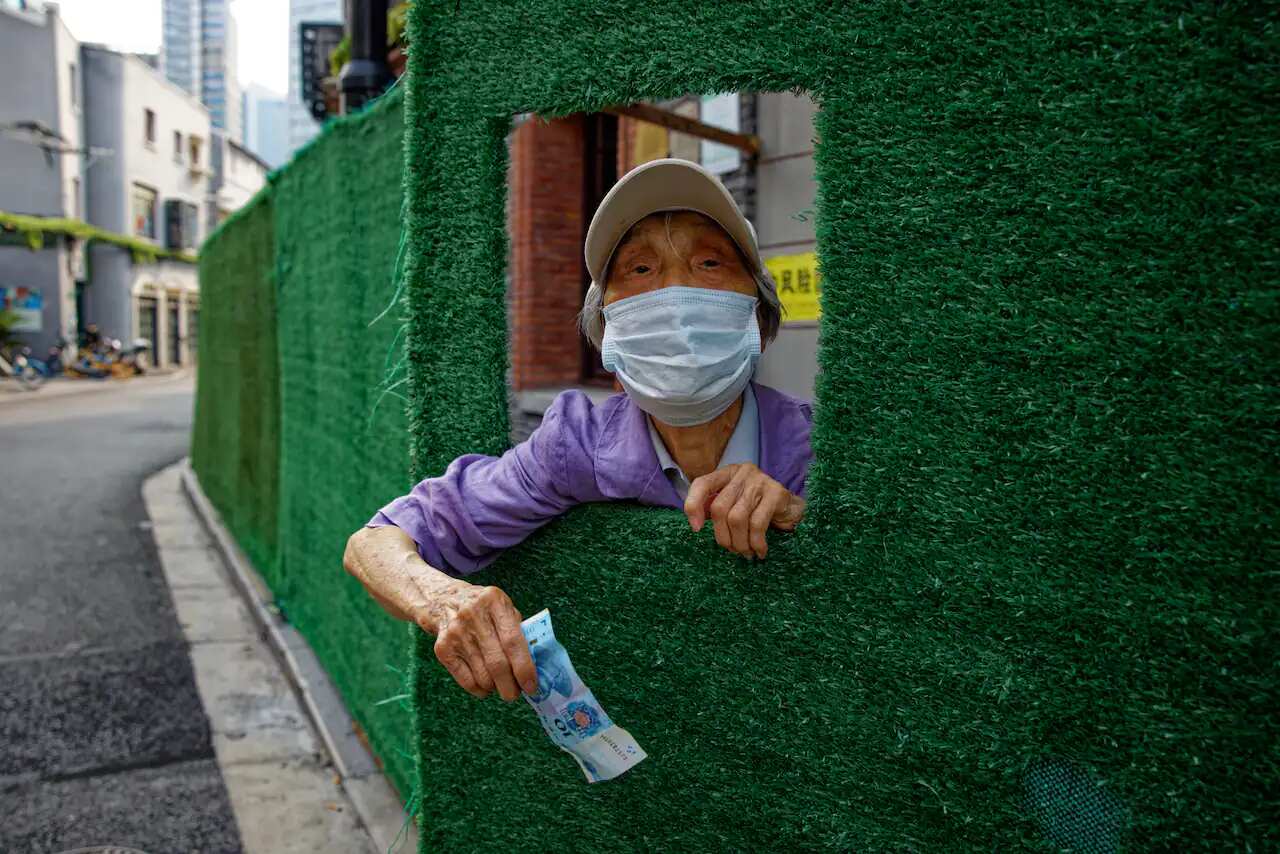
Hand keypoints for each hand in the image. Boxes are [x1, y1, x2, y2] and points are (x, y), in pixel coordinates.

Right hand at [429, 582, 538, 700]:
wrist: (445, 601)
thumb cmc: (485, 609)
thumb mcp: (504, 607)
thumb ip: (520, 631)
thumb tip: (535, 667)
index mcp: (494, 601)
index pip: (513, 641)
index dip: (524, 668)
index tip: (532, 686)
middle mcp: (473, 615)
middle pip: (497, 663)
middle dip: (510, 687)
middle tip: (516, 694)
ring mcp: (455, 633)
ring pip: (482, 676)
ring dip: (496, 688)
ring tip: (501, 684)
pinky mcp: (442, 649)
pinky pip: (466, 681)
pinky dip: (480, 690)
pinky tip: (485, 684)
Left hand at [684, 463, 804, 558]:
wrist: (792, 509)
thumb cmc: (757, 508)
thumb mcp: (733, 504)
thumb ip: (714, 508)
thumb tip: (696, 523)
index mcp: (727, 473)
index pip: (702, 484)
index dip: (694, 505)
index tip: (696, 529)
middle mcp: (742, 473)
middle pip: (719, 507)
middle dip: (723, 536)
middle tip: (732, 550)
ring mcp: (760, 481)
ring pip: (737, 518)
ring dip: (739, 542)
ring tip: (745, 552)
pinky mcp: (776, 493)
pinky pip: (757, 524)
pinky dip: (756, 542)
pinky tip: (759, 550)